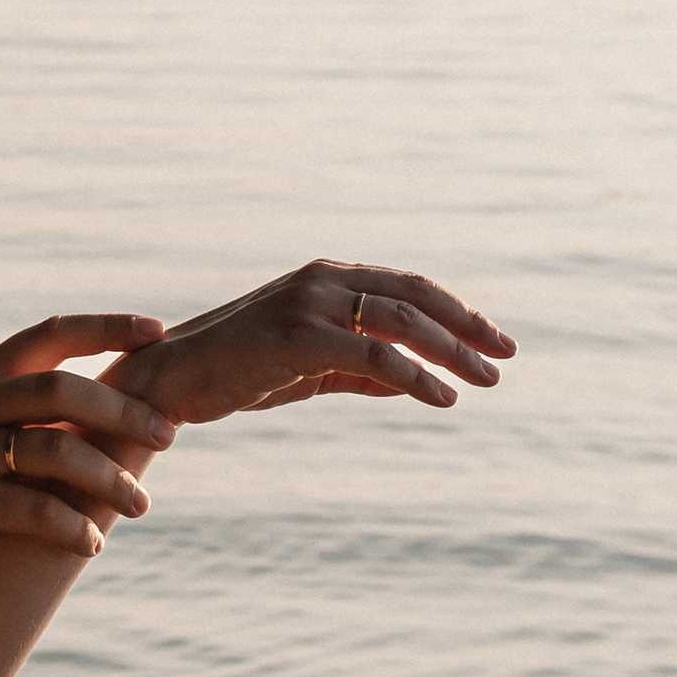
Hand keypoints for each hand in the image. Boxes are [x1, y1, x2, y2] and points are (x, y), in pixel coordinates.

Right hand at [0, 316, 177, 571]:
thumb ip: (1, 407)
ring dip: (110, 478)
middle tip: (168, 434)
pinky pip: (34, 512)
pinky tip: (92, 543)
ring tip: (141, 505)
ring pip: (58, 451)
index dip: (108, 326)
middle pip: (64, 389)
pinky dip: (72, 528)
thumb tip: (74, 408)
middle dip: (124, 410)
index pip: (51, 333)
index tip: (159, 331)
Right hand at [105, 263, 512, 426]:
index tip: (493, 340)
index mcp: (326, 278)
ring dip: (452, 353)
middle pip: (416, 296)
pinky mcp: (298, 335)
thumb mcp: (310, 369)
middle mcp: (322, 279)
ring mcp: (310, 302)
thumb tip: (412, 383)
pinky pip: (373, 354)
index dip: (456, 311)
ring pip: (402, 322)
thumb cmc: (237, 373)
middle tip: (506, 355)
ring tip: (485, 382)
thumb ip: (359, 370)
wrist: (170, 382)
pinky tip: (442, 398)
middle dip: (467, 326)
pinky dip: (414, 375)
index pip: (407, 286)